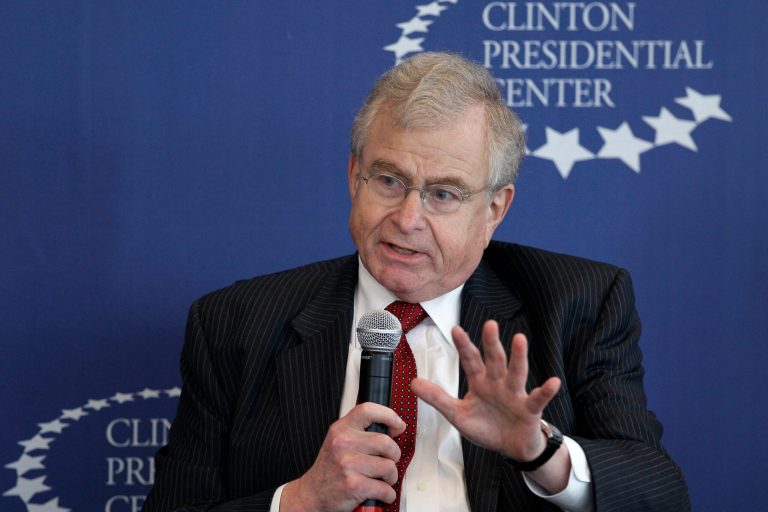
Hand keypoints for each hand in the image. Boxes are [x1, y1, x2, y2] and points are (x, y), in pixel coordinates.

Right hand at [280, 402, 405, 511]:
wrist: (312, 494)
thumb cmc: (330, 468)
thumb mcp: (338, 441)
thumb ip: (360, 431)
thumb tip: (392, 427)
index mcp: (341, 429)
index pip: (368, 410)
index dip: (389, 415)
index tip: (398, 425)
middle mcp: (343, 443)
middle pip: (386, 442)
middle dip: (394, 455)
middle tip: (388, 461)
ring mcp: (348, 464)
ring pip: (389, 467)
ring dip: (390, 477)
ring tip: (381, 479)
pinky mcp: (354, 485)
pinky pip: (385, 489)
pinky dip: (387, 494)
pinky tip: (379, 492)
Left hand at [411, 321, 560, 461]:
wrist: (511, 448)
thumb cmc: (487, 427)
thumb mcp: (457, 414)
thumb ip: (437, 398)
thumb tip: (412, 383)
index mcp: (480, 382)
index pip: (471, 360)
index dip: (464, 346)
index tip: (455, 329)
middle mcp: (498, 383)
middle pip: (494, 360)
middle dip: (492, 343)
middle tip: (490, 324)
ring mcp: (515, 394)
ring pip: (517, 372)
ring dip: (519, 357)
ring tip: (520, 339)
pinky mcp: (530, 409)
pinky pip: (538, 399)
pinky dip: (546, 391)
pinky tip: (553, 382)